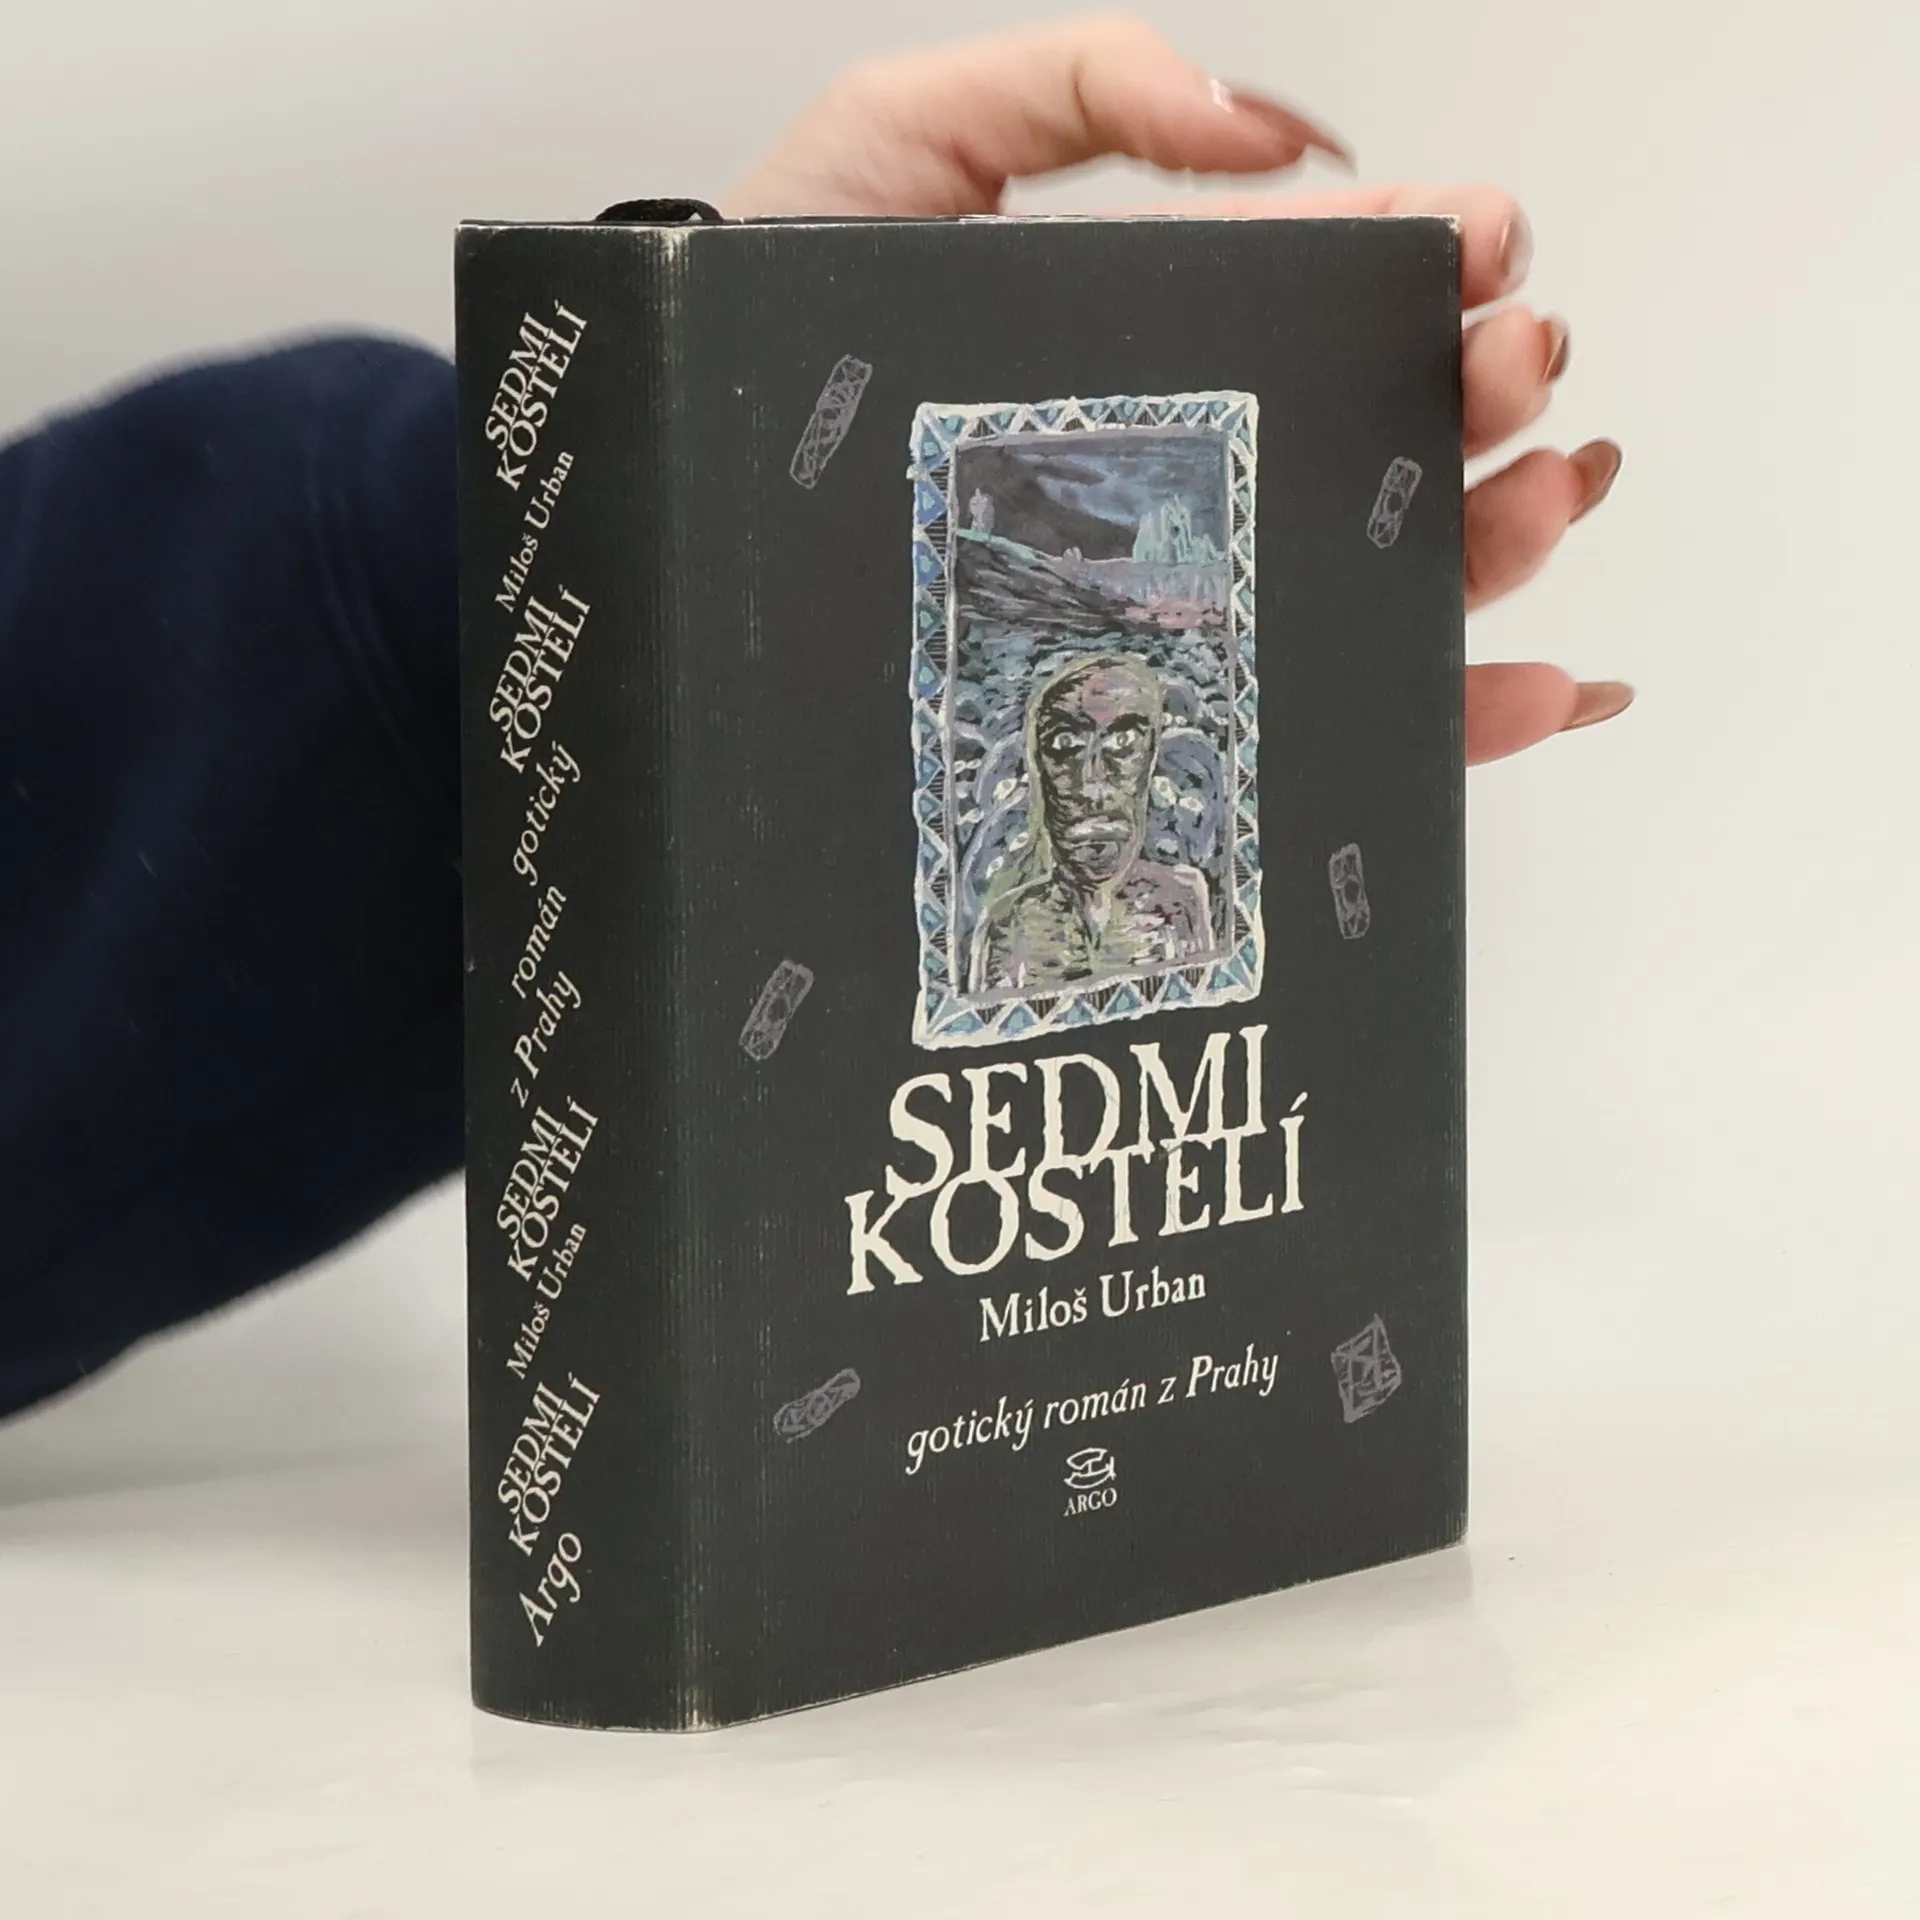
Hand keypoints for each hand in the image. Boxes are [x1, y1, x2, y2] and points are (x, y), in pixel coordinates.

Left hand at [730, 16, 1631, 765]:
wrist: (695, 471)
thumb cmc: (782, 306)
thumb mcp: (907, 136)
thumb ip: (1079, 88)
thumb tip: (1268, 132)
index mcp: (1170, 318)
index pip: (1329, 290)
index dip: (1429, 261)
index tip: (1489, 249)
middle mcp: (1200, 454)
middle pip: (1385, 428)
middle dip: (1482, 391)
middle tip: (1514, 370)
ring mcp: (1192, 584)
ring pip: (1390, 567)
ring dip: (1500, 538)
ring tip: (1543, 501)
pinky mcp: (1173, 698)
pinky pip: (1335, 704)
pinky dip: (1461, 704)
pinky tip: (1541, 691)